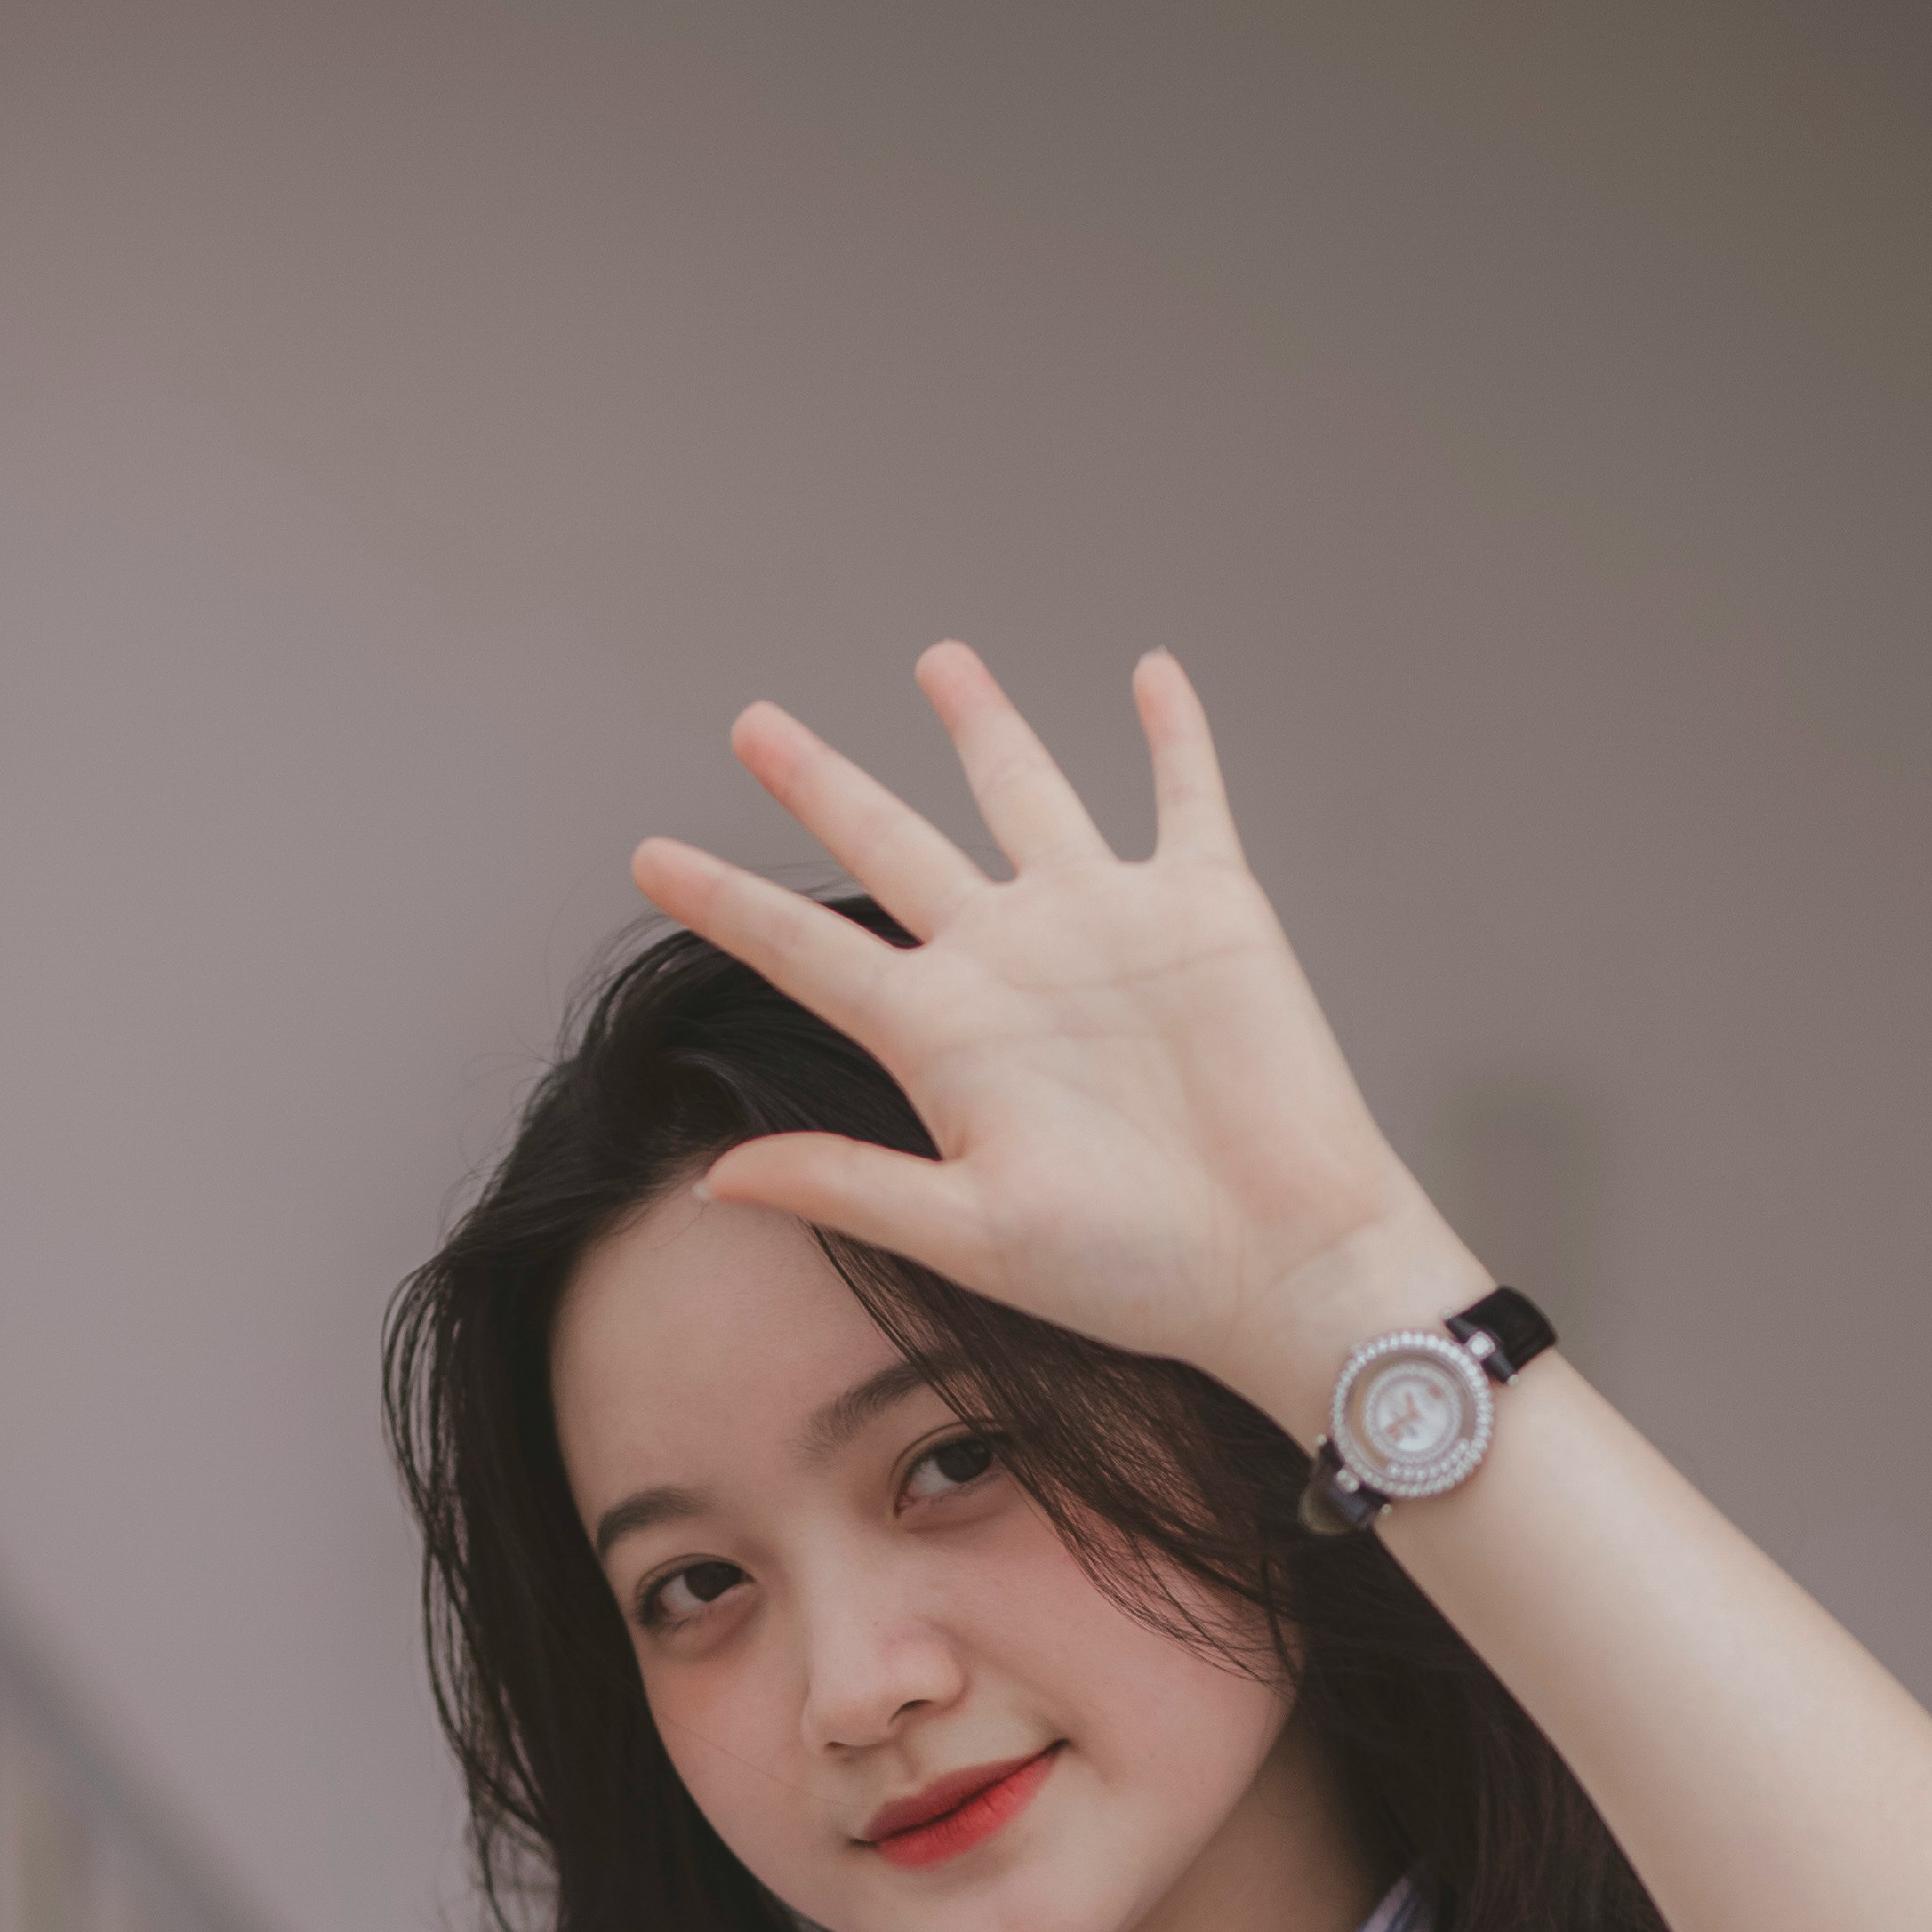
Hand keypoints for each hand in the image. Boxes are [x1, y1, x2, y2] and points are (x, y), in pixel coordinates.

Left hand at [628, 642, 1488, 1440]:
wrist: (1283, 1263)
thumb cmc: (1135, 1272)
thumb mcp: (973, 1236)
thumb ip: (847, 1189)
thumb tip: (715, 1182)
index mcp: (943, 1038)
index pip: (807, 949)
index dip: (726, 901)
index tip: (648, 857)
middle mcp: (1011, 964)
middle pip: (892, 843)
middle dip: (821, 780)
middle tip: (751, 722)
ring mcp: (1106, 924)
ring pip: (1025, 789)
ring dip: (984, 724)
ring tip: (937, 660)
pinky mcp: (1205, 907)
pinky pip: (1185, 793)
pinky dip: (1174, 733)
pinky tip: (1152, 672)